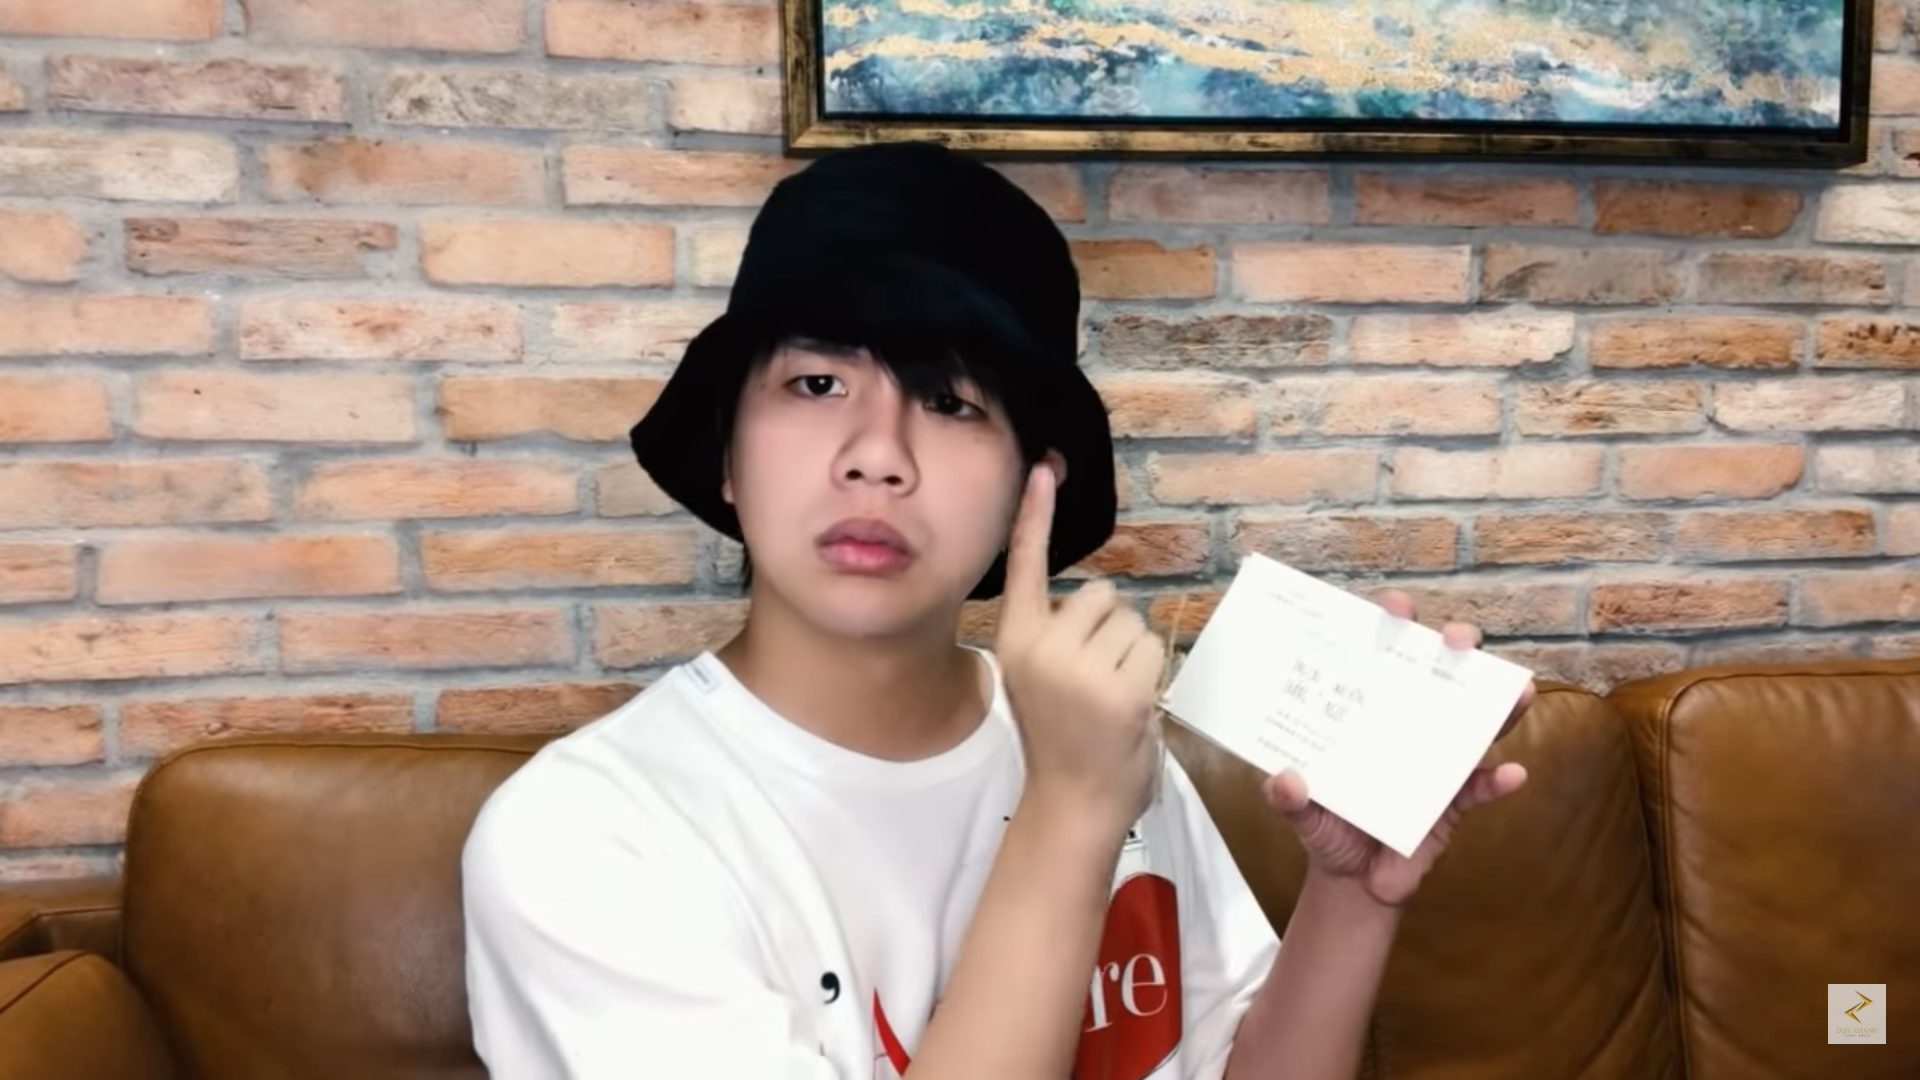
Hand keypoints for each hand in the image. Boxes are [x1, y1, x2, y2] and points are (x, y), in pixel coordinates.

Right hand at [996, 463, 1165, 835]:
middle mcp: (1042, 646)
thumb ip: (1055, 634)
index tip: (1046, 467)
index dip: (1036, 515)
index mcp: (1015, 639)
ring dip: (1133, 655)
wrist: (1072, 803)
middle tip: (1095, 681)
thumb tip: (1098, 596)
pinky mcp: (1120, 688)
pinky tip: (1129, 709)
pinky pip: (1153, 650)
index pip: (1026, 565)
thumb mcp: (1037, 677)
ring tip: (1111, 698)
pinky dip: (1150, 676)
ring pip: (1132, 622)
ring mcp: (1080, 668)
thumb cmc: (1061, 738)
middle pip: (1102, 594)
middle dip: (1110, 629)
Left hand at [1263, 590, 1534, 907]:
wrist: (1352, 883)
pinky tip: (1511, 774)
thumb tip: (1285, 779)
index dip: (1391, 622)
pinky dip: (1498, 780)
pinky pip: (1482, 787)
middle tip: (1453, 641)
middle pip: (1438, 670)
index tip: (1393, 608)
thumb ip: (1287, 797)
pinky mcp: (1455, 803)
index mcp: (1368, 711)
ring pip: (1477, 719)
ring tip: (1518, 690)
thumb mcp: (1299, 812)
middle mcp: (1408, 724)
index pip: (1381, 653)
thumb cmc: (1328, 827)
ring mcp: (1437, 760)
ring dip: (1501, 702)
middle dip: (1453, 644)